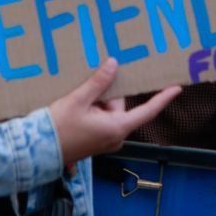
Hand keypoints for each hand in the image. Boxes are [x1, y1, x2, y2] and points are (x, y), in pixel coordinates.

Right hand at [51, 58, 181, 163]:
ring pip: (108, 112)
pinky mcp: (96, 142)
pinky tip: (76, 108)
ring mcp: (105, 141)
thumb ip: (98, 82)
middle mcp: (115, 137)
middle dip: (105, 95)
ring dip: (95, 102)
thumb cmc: (59, 127)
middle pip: (119, 106)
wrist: (38, 151)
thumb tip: (114, 64)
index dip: (162, 99)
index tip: (177, 88)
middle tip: (85, 92)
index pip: (147, 111)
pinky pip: (100, 120)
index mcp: (117, 128)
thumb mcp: (78, 100)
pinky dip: (91, 111)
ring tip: (75, 101)